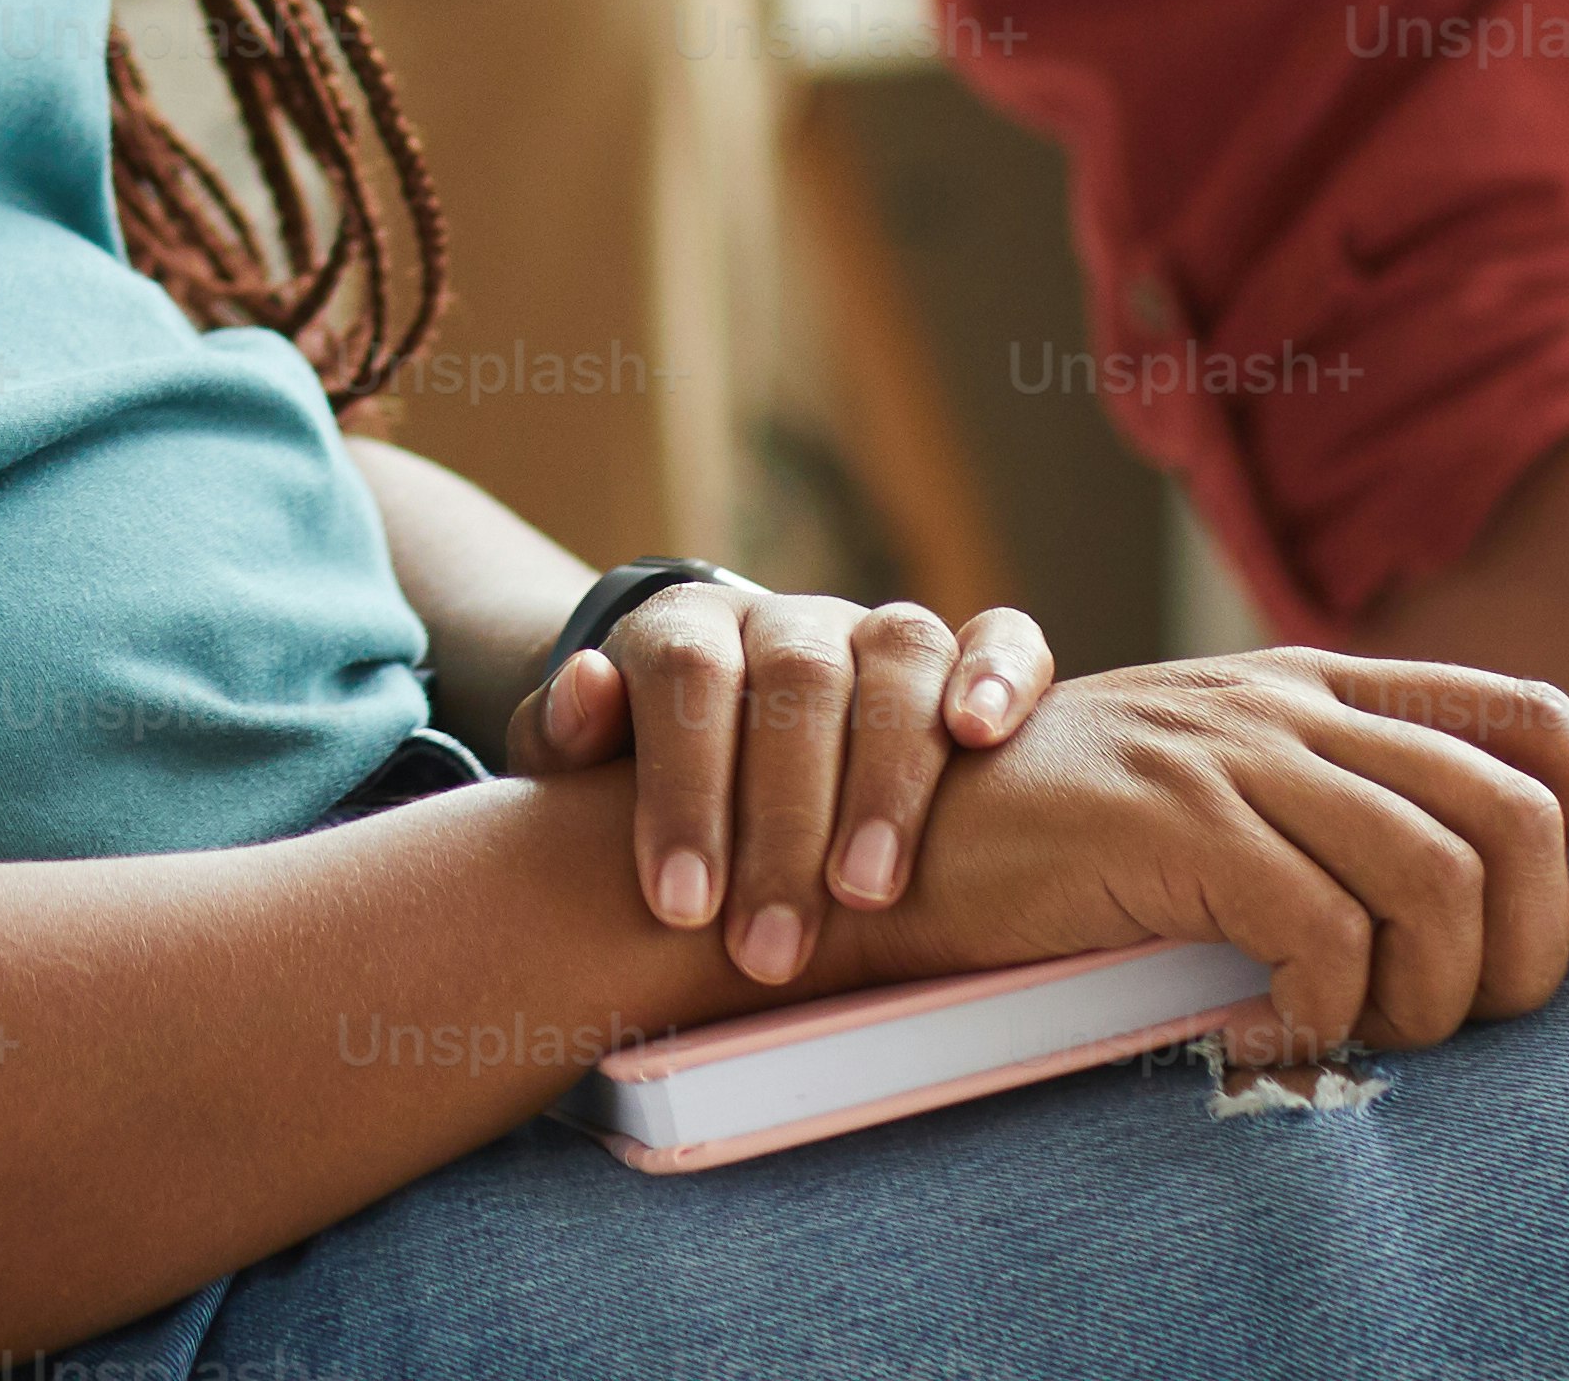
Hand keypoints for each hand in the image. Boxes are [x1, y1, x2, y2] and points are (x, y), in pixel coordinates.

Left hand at [506, 583, 1052, 986]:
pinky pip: (1002, 634)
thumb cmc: (641, 778)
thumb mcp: (580, 768)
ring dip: (888, 772)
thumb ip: (565, 735)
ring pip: (899, 653)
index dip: (684, 788)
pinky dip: (1001, 673)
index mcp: (686, 629)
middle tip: (768, 948)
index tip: (679, 906)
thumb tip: (585, 691)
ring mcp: (876, 632)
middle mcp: (788, 620)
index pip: (685, 675)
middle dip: (782, 822)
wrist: (713, 738)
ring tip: (867, 890)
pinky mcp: (960, 657)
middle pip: (797, 679)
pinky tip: (983, 735)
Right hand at [811, 652, 1568, 1069]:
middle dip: (1542, 947)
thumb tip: (1512, 920)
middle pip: (1516, 808)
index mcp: (1315, 684)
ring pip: (1442, 874)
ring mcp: (1231, 750)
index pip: (1532, 717)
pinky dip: (1327, 1010)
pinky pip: (1325, 929)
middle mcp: (1290, 698)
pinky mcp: (1174, 819)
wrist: (889, 839)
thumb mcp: (1223, 808)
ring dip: (1439, 994)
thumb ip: (1342, 825)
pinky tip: (1269, 1035)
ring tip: (1367, 1036)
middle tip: (1475, 1030)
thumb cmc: (1060, 852)